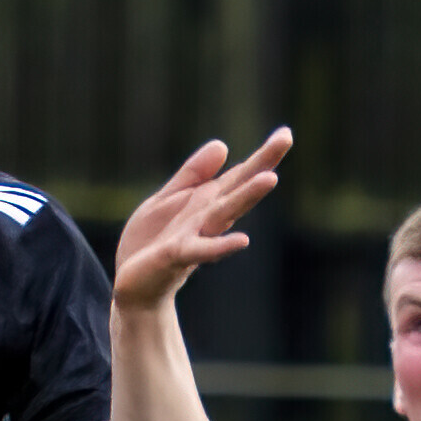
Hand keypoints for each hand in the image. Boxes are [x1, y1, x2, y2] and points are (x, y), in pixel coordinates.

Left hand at [112, 129, 292, 313]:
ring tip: (270, 178)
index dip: (261, 155)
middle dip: (262, 163)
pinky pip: (201, 250)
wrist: (134, 286)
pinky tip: (243, 240)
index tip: (286, 133)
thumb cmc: (153, 243)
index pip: (239, 175)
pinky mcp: (176, 256)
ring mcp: (195, 236)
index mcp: (207, 201)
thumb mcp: (167, 199)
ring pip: (225, 213)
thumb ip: (193, 175)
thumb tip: (223, 145)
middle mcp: (208, 217)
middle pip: (239, 187)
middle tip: (286, 139)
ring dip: (247, 196)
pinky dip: (221, 246)